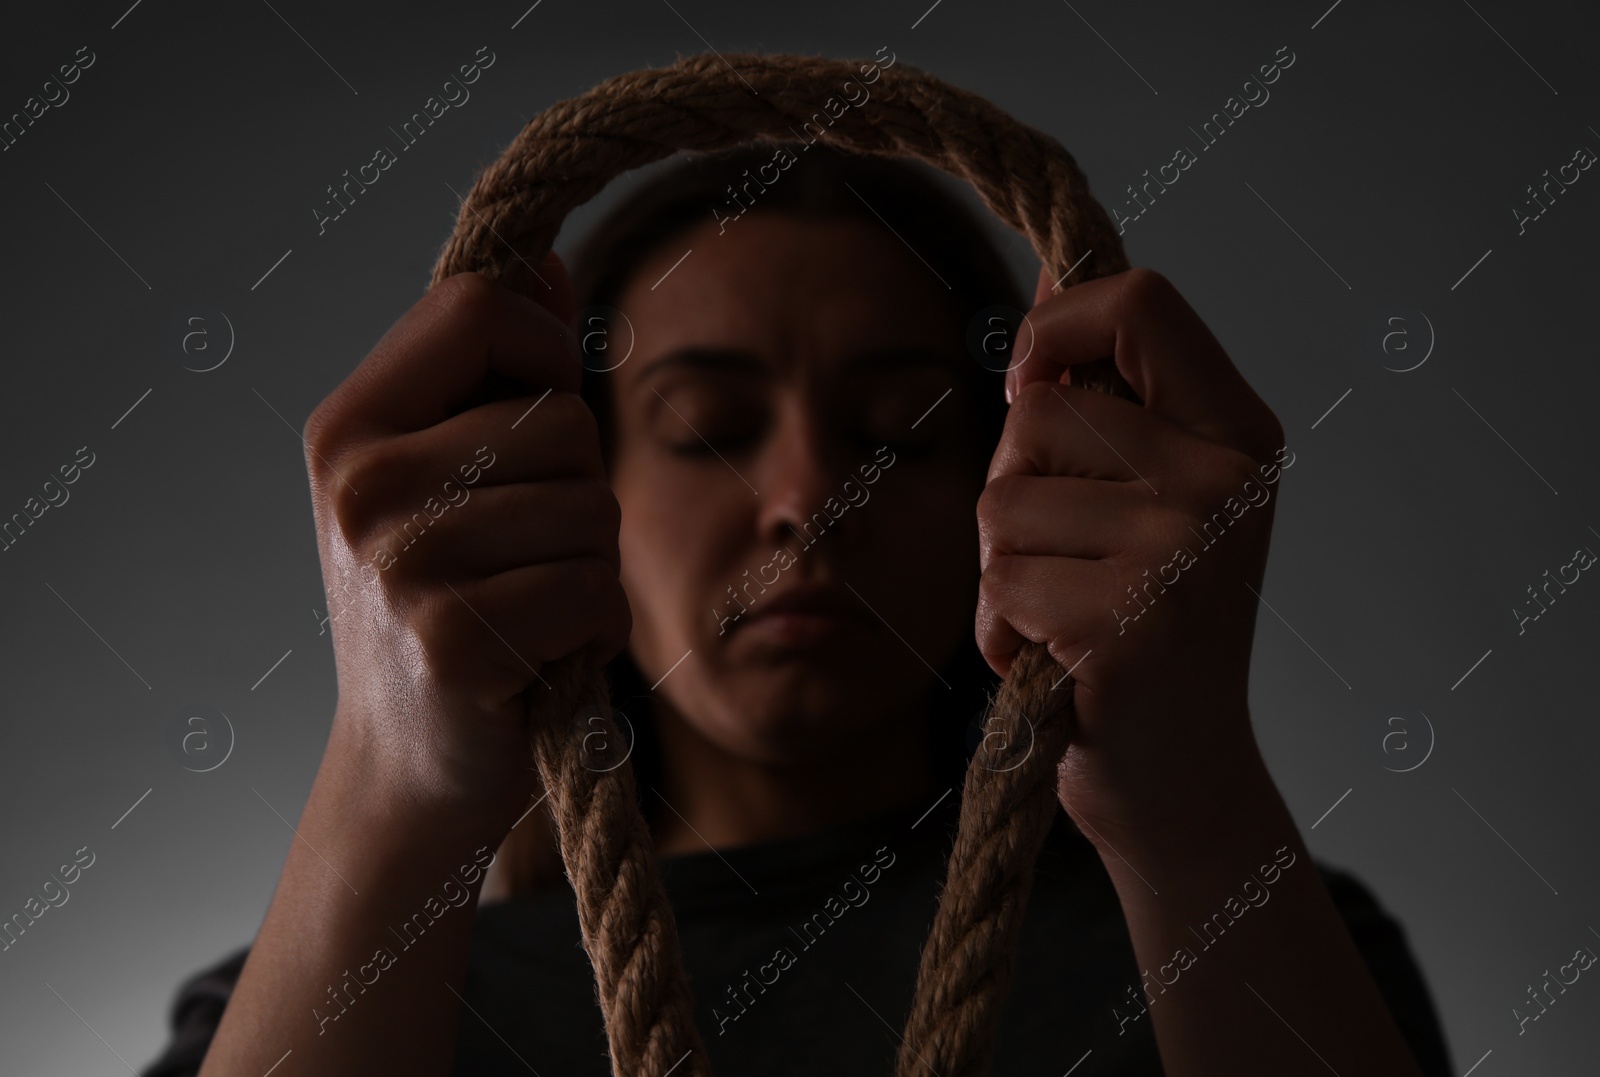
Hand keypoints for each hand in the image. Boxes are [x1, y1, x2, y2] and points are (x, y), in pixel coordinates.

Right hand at [302, 257, 630, 832]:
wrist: (410, 765)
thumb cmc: (442, 601)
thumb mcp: (440, 474)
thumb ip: (490, 369)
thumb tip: (544, 256)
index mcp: (348, 427)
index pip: (479, 306)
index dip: (543, 350)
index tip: (533, 412)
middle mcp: (361, 488)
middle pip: (563, 420)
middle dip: (580, 491)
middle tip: (522, 554)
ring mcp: (404, 567)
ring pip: (594, 510)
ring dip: (592, 566)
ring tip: (530, 604)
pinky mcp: (458, 644)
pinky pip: (597, 592)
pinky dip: (596, 629)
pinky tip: (544, 655)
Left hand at [976, 266, 1289, 844]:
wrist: (1180, 778)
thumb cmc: (1143, 626)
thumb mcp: (1148, 495)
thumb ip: (1108, 392)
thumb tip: (1052, 270)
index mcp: (1238, 432)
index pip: (1139, 300)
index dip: (1057, 330)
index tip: (1032, 393)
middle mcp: (1225, 481)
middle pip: (1038, 411)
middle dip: (1014, 489)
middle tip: (1068, 562)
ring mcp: (1184, 552)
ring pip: (1001, 500)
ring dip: (1002, 570)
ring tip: (1064, 619)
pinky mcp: (1131, 622)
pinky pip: (999, 580)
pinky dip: (1000, 632)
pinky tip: (1056, 665)